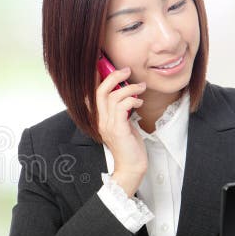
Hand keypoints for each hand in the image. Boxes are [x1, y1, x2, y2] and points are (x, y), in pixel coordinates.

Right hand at [95, 65, 147, 182]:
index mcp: (100, 118)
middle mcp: (100, 120)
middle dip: (113, 76)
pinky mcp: (118, 129)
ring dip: (130, 88)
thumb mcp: (124, 124)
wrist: (131, 167)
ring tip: (141, 88)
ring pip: (113, 97)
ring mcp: (108, 125)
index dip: (98, 79)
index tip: (110, 68)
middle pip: (100, 91)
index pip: (93, 94)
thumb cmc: (130, 146)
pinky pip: (122, 107)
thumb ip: (122, 111)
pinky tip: (140, 102)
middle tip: (127, 71)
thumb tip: (128, 93)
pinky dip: (132, 100)